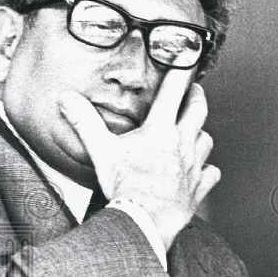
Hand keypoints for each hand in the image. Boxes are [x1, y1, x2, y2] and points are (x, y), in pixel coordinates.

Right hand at [57, 70, 218, 249]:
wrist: (145, 220)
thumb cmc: (124, 185)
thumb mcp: (100, 150)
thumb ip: (84, 121)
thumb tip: (65, 98)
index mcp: (160, 129)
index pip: (174, 90)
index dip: (181, 71)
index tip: (187, 56)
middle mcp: (183, 143)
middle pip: (199, 110)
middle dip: (197, 97)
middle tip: (194, 91)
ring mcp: (195, 165)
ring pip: (207, 140)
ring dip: (201, 134)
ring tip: (194, 132)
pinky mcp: (200, 186)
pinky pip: (212, 173)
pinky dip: (208, 170)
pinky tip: (202, 171)